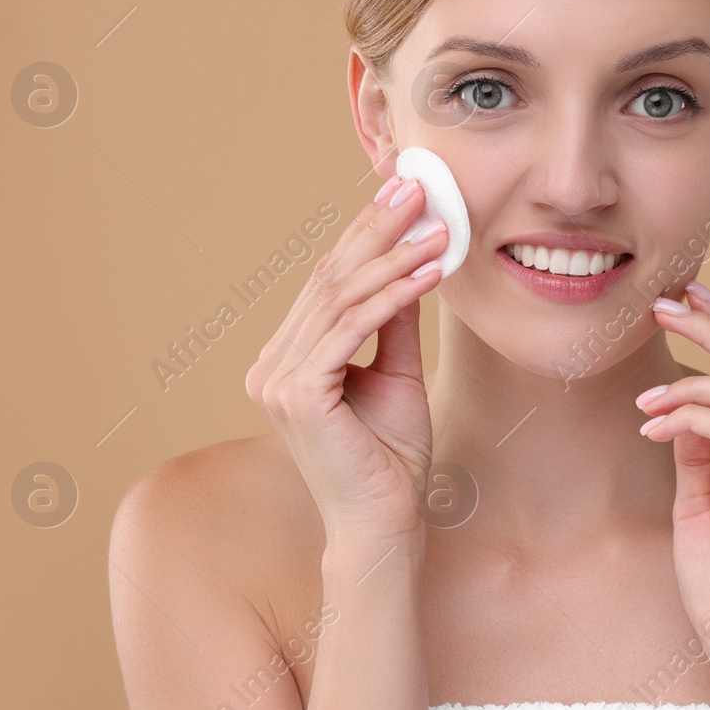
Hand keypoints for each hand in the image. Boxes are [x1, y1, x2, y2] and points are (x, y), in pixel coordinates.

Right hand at [245, 174, 448, 552]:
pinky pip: (350, 329)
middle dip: (377, 228)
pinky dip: (392, 296)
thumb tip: (412, 263)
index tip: (403, 195)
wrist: (385, 523)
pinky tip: (428, 273)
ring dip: (395, 257)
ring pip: (340, 299)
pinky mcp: (297, 395)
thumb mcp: (398, 374)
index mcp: (286, 361)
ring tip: (439, 228)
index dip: (365, 234)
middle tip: (417, 186)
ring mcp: (276, 381)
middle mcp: (270, 367)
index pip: (326, 283)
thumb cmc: (391, 458)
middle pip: (329, 279)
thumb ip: (395, 323)